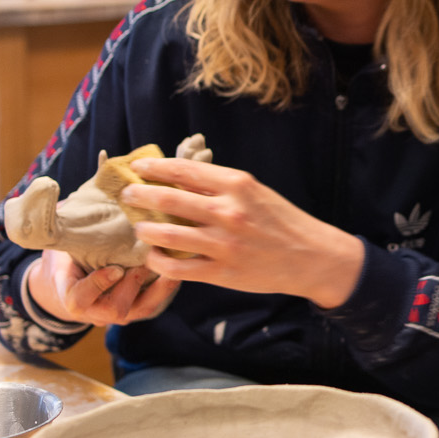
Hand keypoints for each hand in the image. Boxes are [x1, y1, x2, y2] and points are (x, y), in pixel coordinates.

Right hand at [25, 248, 180, 327]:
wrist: (71, 283)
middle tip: (145, 261)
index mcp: (72, 297)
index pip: (79, 300)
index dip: (96, 286)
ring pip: (141, 308)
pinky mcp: (139, 307)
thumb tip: (58, 198)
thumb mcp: (58, 247)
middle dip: (132, 285)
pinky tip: (178, 263)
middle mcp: (97, 311)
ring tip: (167, 260)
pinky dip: (167, 284)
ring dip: (156, 286)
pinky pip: (155, 302)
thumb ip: (61, 233)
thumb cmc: (65, 259)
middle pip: (116, 309)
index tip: (114, 268)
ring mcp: (120, 312)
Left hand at [122, 157, 365, 308]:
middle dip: (140, 195)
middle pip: (168, 199)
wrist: (311, 256)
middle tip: (127, 195)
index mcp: (237, 185)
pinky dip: (159, 261)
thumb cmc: (281, 221)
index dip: (154, 167)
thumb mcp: (255, 192)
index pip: (183, 170)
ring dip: (146, 229)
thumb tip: (179, 178)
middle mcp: (228, 212)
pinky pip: (178, 268)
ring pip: (168, 234)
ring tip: (139, 227)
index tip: (137, 166)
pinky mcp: (222, 272)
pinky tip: (153, 256)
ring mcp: (224, 244)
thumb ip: (220, 186)